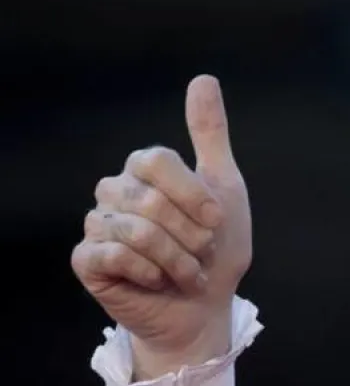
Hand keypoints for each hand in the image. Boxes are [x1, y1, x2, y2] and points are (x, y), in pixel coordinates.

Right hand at [71, 75, 252, 380]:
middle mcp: (115, 191)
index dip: (193, 195)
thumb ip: (210, 134)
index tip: (216, 221)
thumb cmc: (217, 248)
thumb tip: (203, 78)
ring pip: (136, 231)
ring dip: (176, 259)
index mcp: (145, 170)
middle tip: (201, 253)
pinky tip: (157, 281)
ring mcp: (97, 224)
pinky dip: (148, 272)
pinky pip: (113, 255)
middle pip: (150, 199)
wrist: (205, 307)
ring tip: (186, 271)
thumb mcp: (225, 187)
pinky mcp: (87, 260)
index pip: (157, 161)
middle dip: (190, 235)